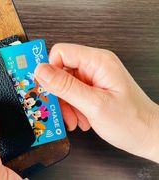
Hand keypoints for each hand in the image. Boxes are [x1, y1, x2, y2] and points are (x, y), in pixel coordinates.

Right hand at [35, 44, 158, 162]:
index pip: (61, 52)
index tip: (44, 88)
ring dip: (65, 104)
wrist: (149, 136)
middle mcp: (95, 66)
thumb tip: (41, 71)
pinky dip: (72, 108)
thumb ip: (65, 87)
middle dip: (58, 93)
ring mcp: (94, 77)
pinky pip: (72, 93)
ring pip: (64, 85)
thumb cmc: (132, 121)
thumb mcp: (94, 105)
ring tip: (75, 119)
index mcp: (98, 62)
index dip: (49, 70)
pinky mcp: (93, 88)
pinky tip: (80, 119)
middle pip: (60, 71)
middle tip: (63, 110)